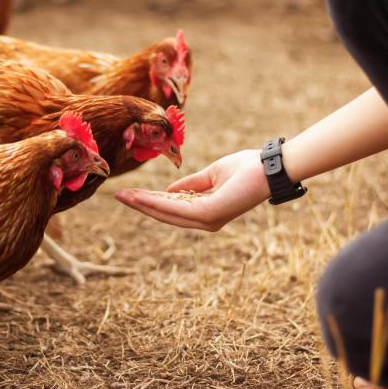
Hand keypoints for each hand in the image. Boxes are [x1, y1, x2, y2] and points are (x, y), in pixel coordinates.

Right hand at [114, 149, 270, 230]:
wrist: (269, 167)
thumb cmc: (247, 168)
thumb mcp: (212, 175)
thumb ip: (191, 184)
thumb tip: (169, 191)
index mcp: (207, 212)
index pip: (172, 208)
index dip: (150, 202)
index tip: (130, 194)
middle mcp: (206, 221)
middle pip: (166, 214)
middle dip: (141, 205)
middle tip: (118, 197)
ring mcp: (208, 219)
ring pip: (167, 213)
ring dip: (143, 204)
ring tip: (124, 196)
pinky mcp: (209, 213)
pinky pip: (177, 208)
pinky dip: (158, 202)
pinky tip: (142, 196)